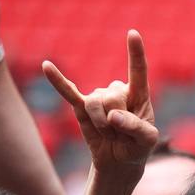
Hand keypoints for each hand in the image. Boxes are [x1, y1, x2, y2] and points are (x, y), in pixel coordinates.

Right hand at [42, 30, 158, 173]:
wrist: (118, 161)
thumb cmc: (137, 147)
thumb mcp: (147, 141)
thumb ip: (136, 128)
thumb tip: (114, 116)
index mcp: (138, 94)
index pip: (138, 70)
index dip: (135, 53)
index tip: (133, 33)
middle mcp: (117, 90)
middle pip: (112, 97)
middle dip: (116, 121)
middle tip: (121, 134)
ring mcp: (98, 97)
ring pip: (95, 104)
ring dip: (101, 125)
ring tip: (109, 134)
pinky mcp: (81, 107)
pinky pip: (68, 92)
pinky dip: (57, 81)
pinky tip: (46, 66)